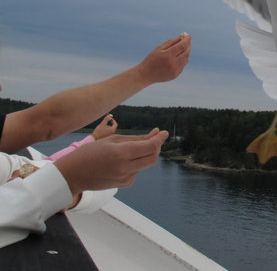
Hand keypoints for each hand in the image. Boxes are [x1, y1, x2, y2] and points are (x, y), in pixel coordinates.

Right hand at [54, 129, 168, 195]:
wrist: (72, 175)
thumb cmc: (90, 153)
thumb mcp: (112, 140)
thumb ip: (137, 139)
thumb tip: (157, 134)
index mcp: (121, 154)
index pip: (150, 147)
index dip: (159, 139)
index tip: (164, 132)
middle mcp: (125, 168)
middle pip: (152, 157)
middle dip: (156, 147)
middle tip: (154, 138)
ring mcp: (125, 178)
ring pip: (144, 163)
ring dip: (143, 154)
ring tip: (127, 149)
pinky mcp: (124, 184)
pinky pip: (136, 170)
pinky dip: (135, 163)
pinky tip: (120, 161)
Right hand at [91, 114, 117, 139]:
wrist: (94, 138)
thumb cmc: (99, 131)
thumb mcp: (103, 124)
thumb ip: (106, 119)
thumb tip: (110, 115)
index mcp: (113, 130)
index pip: (115, 124)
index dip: (113, 120)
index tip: (110, 118)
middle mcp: (112, 133)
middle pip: (113, 126)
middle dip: (110, 122)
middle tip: (107, 119)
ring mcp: (110, 135)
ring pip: (109, 128)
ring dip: (106, 126)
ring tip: (100, 127)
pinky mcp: (107, 136)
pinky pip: (107, 131)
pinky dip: (105, 129)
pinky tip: (99, 130)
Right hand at [136, 33, 191, 84]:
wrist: (146, 74)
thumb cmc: (151, 59)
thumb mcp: (159, 48)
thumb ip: (171, 42)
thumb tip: (181, 37)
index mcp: (168, 55)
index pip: (182, 46)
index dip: (187, 40)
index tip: (189, 35)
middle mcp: (173, 63)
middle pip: (186, 52)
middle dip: (188, 46)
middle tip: (188, 41)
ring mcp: (175, 70)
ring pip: (186, 59)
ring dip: (186, 52)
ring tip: (182, 48)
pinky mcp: (176, 75)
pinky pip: (183, 65)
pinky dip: (183, 59)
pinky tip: (178, 57)